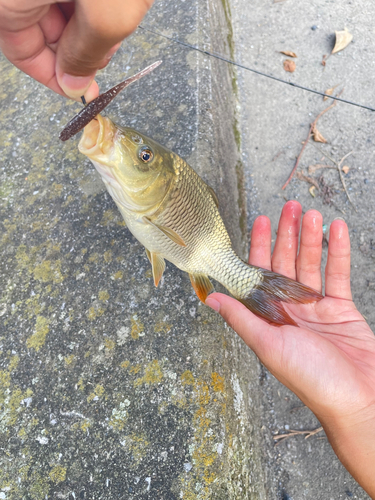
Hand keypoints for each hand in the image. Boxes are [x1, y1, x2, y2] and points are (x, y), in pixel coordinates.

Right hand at [0, 0, 152, 99]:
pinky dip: (90, 5)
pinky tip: (112, 4)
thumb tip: (73, 85)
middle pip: (36, 28)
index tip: (77, 90)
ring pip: (56, 10)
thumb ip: (86, 55)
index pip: (18, 48)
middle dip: (74, 48)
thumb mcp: (107, 16)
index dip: (49, 76)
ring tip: (113, 20)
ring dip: (86, 26)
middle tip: (104, 51)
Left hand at [206, 201, 374, 497]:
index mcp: (269, 316)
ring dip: (310, 237)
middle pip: (286, 262)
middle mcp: (289, 308)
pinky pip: (338, 273)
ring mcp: (316, 306)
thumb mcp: (269, 346)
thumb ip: (241, 318)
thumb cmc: (311, 379)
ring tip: (310, 212)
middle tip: (288, 206)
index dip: (259, 246)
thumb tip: (209, 298)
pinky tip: (336, 229)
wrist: (357, 399)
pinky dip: (338, 251)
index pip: (260, 273)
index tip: (259, 221)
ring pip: (311, 263)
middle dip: (286, 234)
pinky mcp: (341, 307)